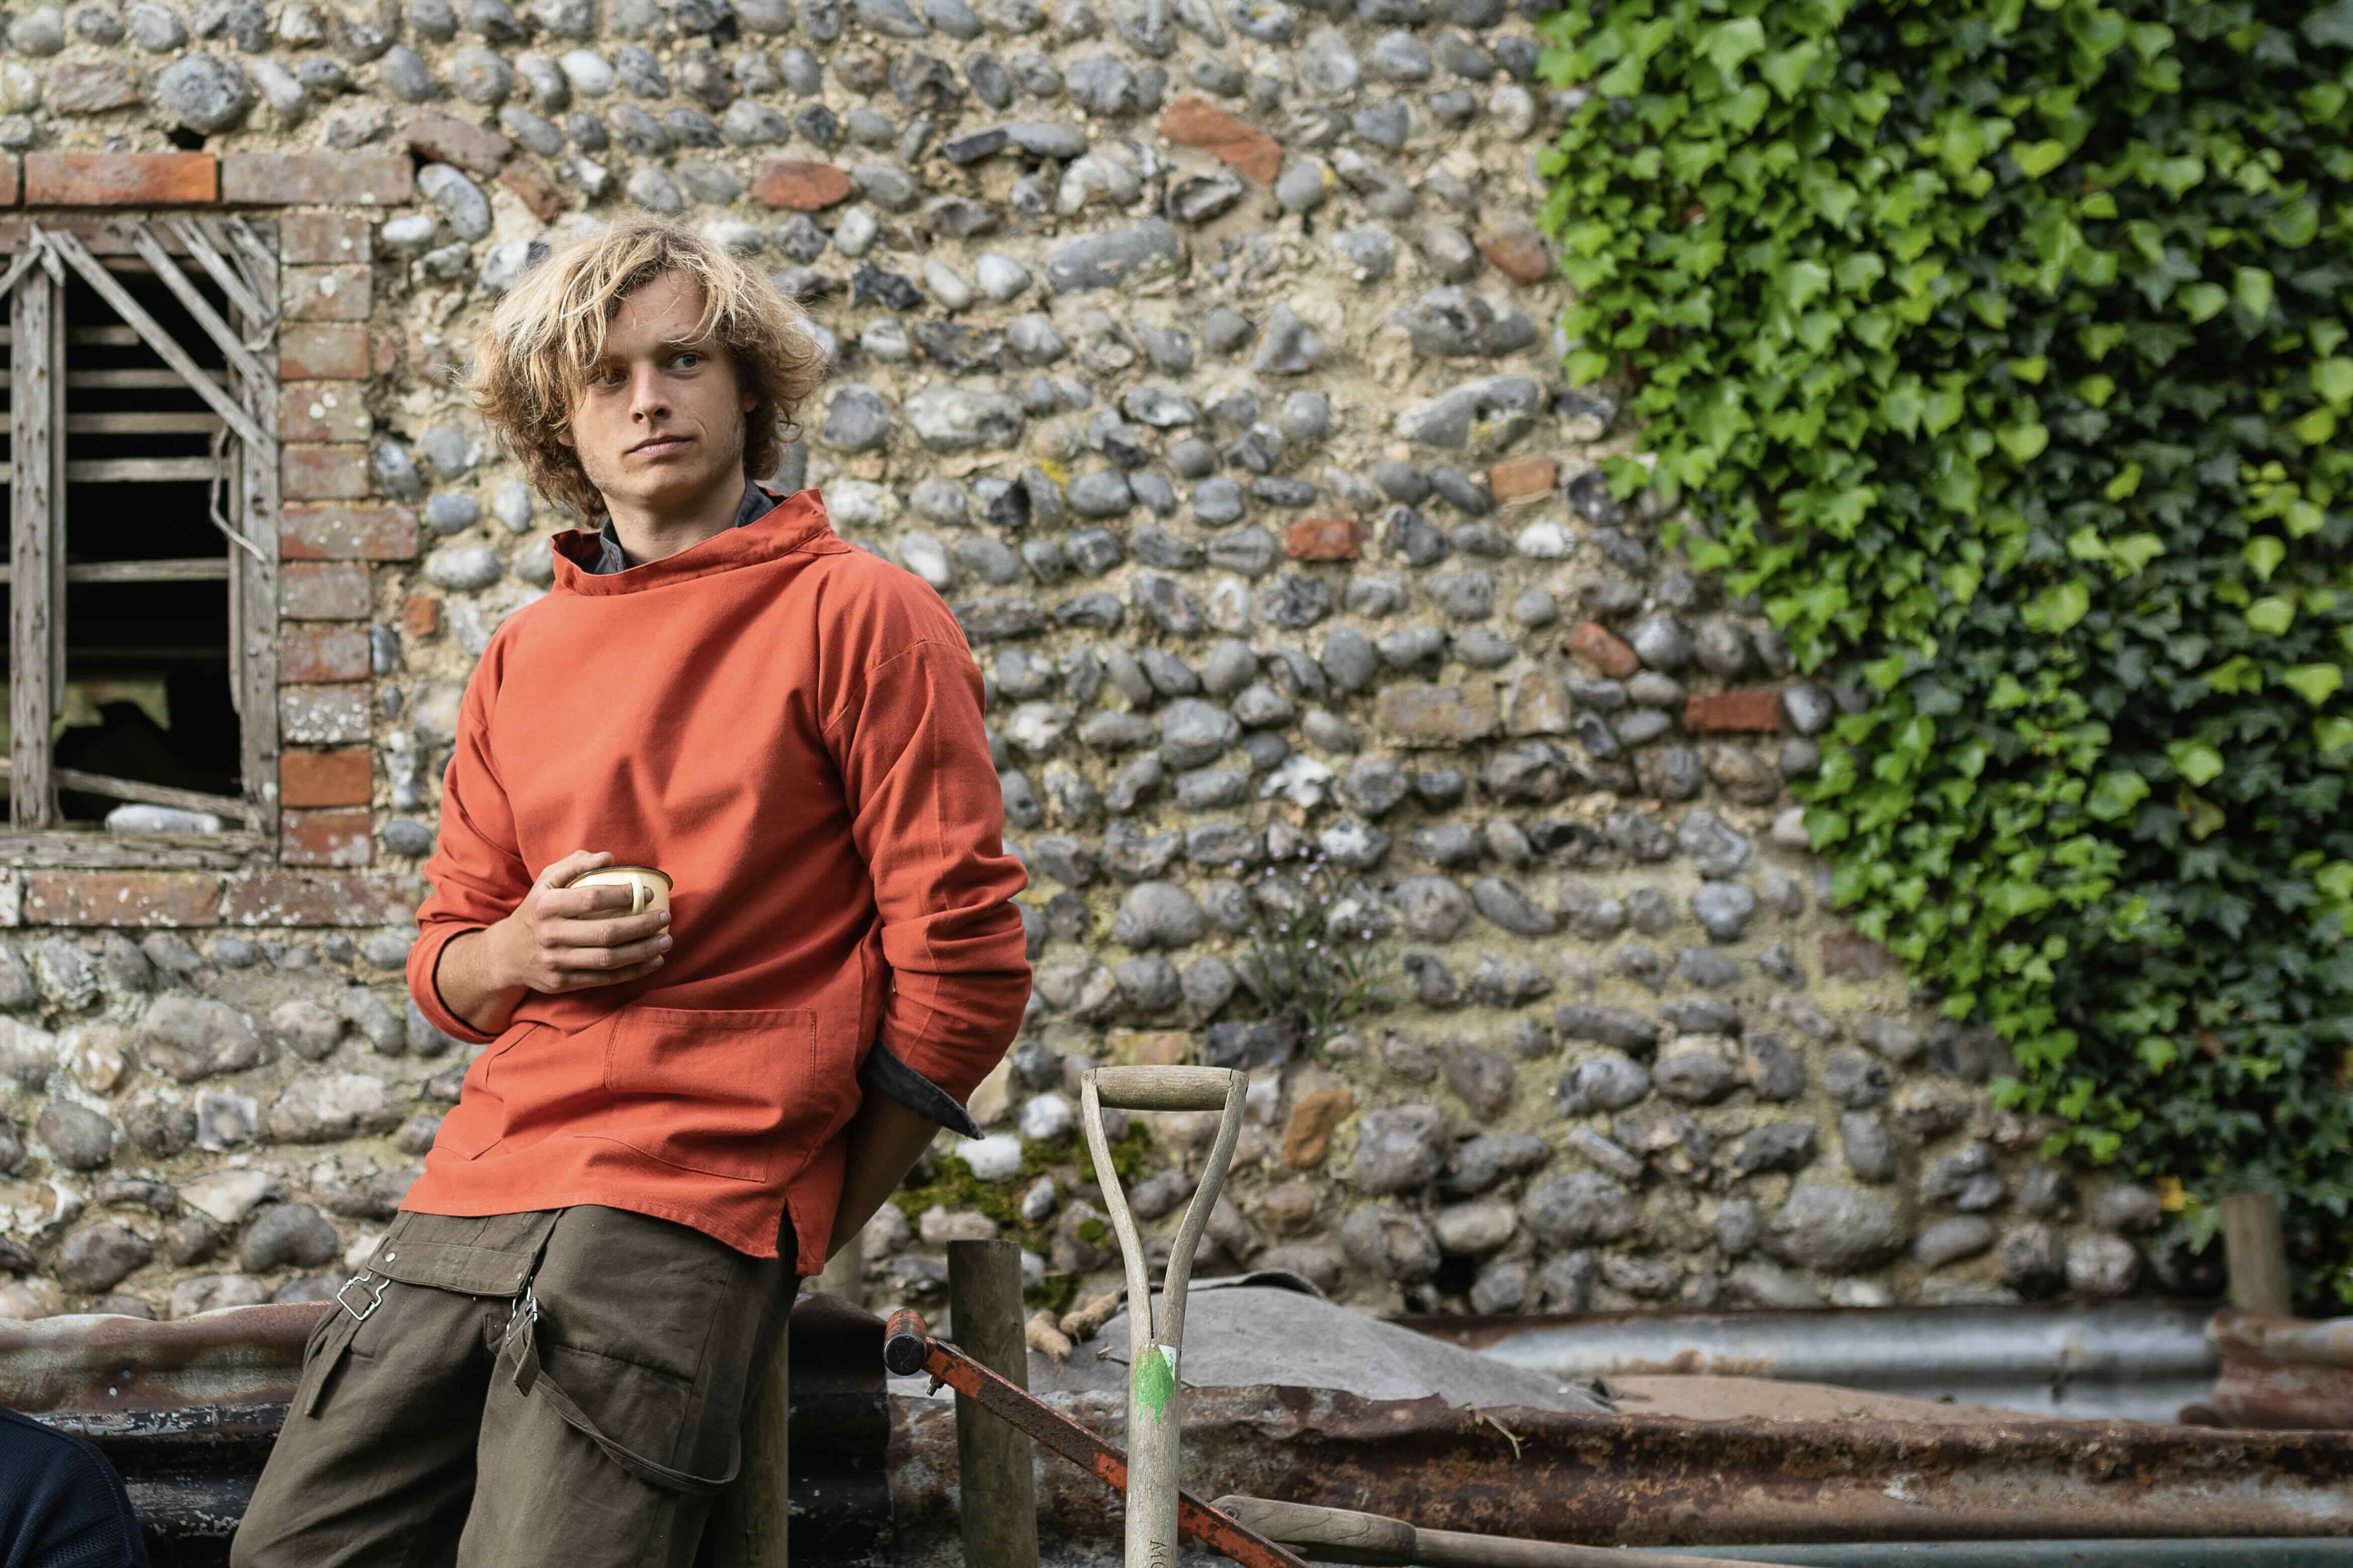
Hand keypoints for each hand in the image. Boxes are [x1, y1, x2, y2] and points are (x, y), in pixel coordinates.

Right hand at [485, 850, 671, 994]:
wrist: (506, 953)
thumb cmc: (536, 910)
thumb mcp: (546, 881)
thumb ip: (575, 864)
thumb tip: (608, 857)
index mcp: (546, 905)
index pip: (592, 898)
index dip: (623, 896)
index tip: (648, 893)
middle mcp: (549, 934)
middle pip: (605, 933)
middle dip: (641, 926)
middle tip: (664, 918)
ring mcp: (555, 961)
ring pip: (608, 959)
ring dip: (643, 951)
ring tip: (666, 941)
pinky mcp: (562, 983)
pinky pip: (604, 979)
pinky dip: (633, 971)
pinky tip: (653, 962)